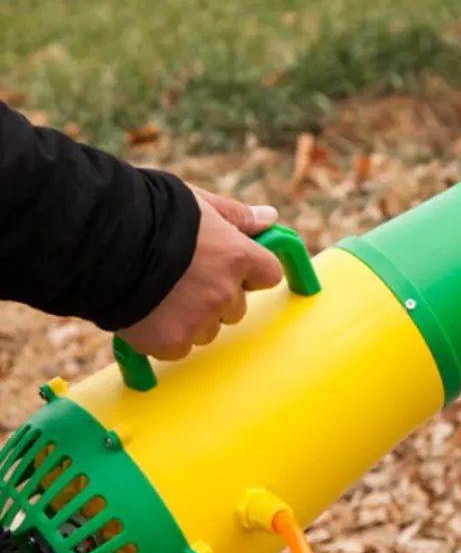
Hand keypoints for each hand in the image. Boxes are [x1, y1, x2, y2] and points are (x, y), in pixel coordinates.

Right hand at [117, 186, 283, 360]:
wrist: (98, 243)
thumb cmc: (149, 215)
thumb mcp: (197, 204)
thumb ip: (236, 216)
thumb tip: (270, 218)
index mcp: (238, 256)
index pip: (269, 275)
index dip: (250, 274)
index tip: (232, 271)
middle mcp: (225, 291)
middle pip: (236, 308)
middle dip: (215, 298)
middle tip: (182, 279)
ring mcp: (200, 320)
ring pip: (208, 330)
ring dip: (191, 320)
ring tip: (159, 294)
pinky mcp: (172, 342)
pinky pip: (179, 348)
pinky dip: (165, 337)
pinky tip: (146, 313)